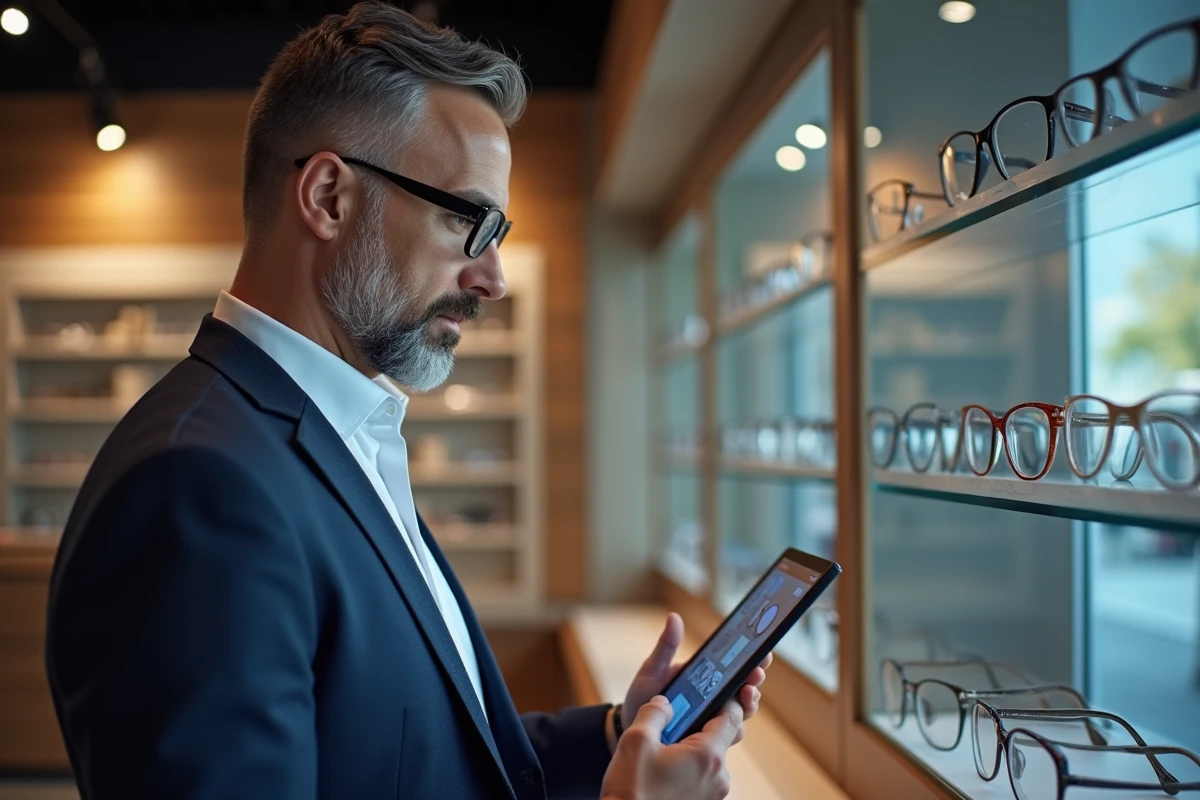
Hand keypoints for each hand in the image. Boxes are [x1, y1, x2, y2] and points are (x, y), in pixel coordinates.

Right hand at [601, 695, 742, 799]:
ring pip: (710, 758)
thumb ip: (655, 712)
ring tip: (665, 747)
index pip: (732, 717)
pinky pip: (703, 776)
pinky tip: (665, 768)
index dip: (724, 700)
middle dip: (700, 725)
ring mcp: (713, 794)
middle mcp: (718, 777)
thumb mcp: (636, 740)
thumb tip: (666, 703)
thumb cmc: (631, 790)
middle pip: (720, 738)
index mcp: (707, 756)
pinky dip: (690, 766)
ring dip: (693, 747)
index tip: (712, 692)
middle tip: (676, 719)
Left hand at [622, 613, 771, 740]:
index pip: (736, 666)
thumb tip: (674, 617)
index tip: (762, 652)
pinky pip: (727, 735)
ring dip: (748, 703)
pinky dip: (732, 728)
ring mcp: (713, 718)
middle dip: (754, 680)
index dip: (753, 658)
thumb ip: (666, 646)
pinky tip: (729, 722)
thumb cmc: (644, 696)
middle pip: (745, 688)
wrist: (631, 728)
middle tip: (755, 673)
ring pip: (741, 712)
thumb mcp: (653, 669)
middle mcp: (715, 697)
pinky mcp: (708, 740)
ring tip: (746, 694)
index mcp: (706, 677)